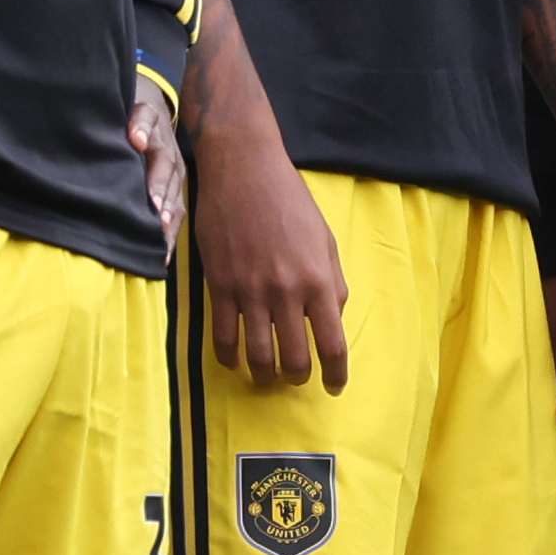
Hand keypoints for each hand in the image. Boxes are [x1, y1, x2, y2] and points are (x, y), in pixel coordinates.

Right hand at [129, 86, 186, 255]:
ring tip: (149, 191)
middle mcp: (171, 158)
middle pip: (170, 182)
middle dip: (163, 199)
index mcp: (173, 179)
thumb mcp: (153, 179)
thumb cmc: (147, 150)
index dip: (168, 228)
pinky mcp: (146, 110)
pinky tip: (135, 138)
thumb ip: (153, 208)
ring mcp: (160, 135)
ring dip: (155, 169)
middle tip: (156, 216)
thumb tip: (153, 256)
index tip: (162, 251)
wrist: (149, 99)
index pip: (174, 208)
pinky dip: (142, 128)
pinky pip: (145, 118)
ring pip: (161, 154)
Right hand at [194, 132, 347, 391]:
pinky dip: (230, 357)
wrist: (244, 168)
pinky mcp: (220, 285)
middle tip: (296, 378)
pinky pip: (222, 337)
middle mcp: (286, 291)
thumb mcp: (325, 238)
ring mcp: (250, 291)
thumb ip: (332, 281)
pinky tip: (235, 360)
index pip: (332, 343)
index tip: (334, 386)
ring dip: (264, 375)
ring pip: (258, 355)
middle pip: (294, 358)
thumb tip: (334, 316)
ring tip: (267, 376)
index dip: (336, 373)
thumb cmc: (290, 199)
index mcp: (318, 279)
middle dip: (297, 378)